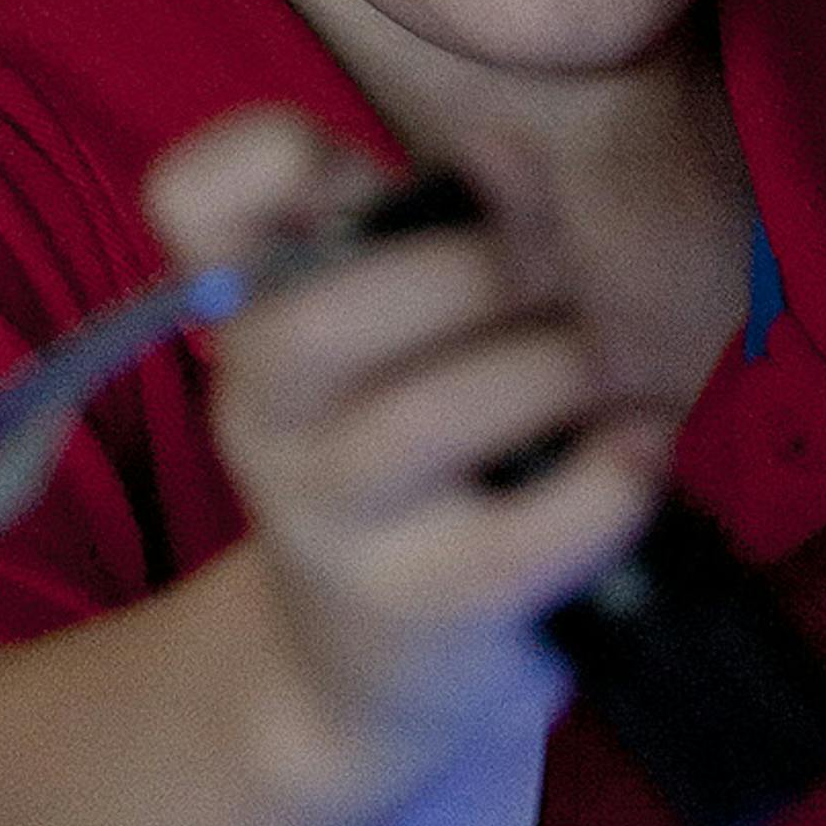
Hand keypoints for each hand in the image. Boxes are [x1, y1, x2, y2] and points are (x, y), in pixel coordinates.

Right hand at [145, 106, 671, 782]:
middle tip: (550, 293)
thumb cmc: (418, 461)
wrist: (371, 673)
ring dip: (553, 370)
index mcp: (251, 316)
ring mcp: (332, 524)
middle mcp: (264, 418)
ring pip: (426, 418)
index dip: (271, 152)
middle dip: (481, 269)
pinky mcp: (424, 610)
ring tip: (594, 384)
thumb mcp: (409, 331)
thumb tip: (501, 158)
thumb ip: (455, 222)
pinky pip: (524, 534)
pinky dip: (609, 475)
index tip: (373, 172)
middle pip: (320, 315)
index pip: (188, 201)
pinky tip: (636, 449)